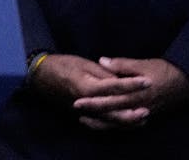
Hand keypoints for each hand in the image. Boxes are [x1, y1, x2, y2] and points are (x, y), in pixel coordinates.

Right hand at [28, 53, 150, 129]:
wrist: (40, 76)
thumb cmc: (63, 65)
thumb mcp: (83, 63)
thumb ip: (103, 73)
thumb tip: (120, 79)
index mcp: (88, 87)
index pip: (115, 87)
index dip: (133, 84)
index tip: (148, 81)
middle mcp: (87, 103)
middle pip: (114, 111)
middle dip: (132, 111)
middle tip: (148, 108)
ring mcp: (84, 111)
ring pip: (109, 121)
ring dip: (127, 121)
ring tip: (142, 117)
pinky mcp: (82, 115)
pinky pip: (101, 124)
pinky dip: (115, 124)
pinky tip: (126, 123)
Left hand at [72, 57, 188, 129]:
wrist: (186, 82)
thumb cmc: (163, 70)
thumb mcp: (142, 64)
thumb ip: (121, 64)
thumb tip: (101, 61)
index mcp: (135, 94)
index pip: (110, 101)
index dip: (93, 102)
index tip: (77, 101)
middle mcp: (138, 107)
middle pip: (112, 113)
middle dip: (93, 112)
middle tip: (75, 108)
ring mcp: (143, 113)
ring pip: (119, 122)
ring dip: (101, 122)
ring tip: (84, 119)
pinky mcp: (146, 115)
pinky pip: (128, 124)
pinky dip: (115, 125)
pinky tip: (105, 122)